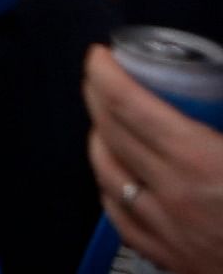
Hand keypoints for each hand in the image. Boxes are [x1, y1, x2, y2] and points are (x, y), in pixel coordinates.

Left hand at [94, 46, 222, 269]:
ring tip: (106, 120)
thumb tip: (217, 88)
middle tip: (100, 78)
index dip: (106, 74)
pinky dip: (111, 188)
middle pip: (111, 132)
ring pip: (107, 173)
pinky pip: (121, 218)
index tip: (101, 56)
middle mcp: (175, 195)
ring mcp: (169, 231)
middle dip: (97, 96)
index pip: (129, 105)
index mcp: (200, 162)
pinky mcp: (172, 258)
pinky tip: (117, 176)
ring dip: (99, 139)